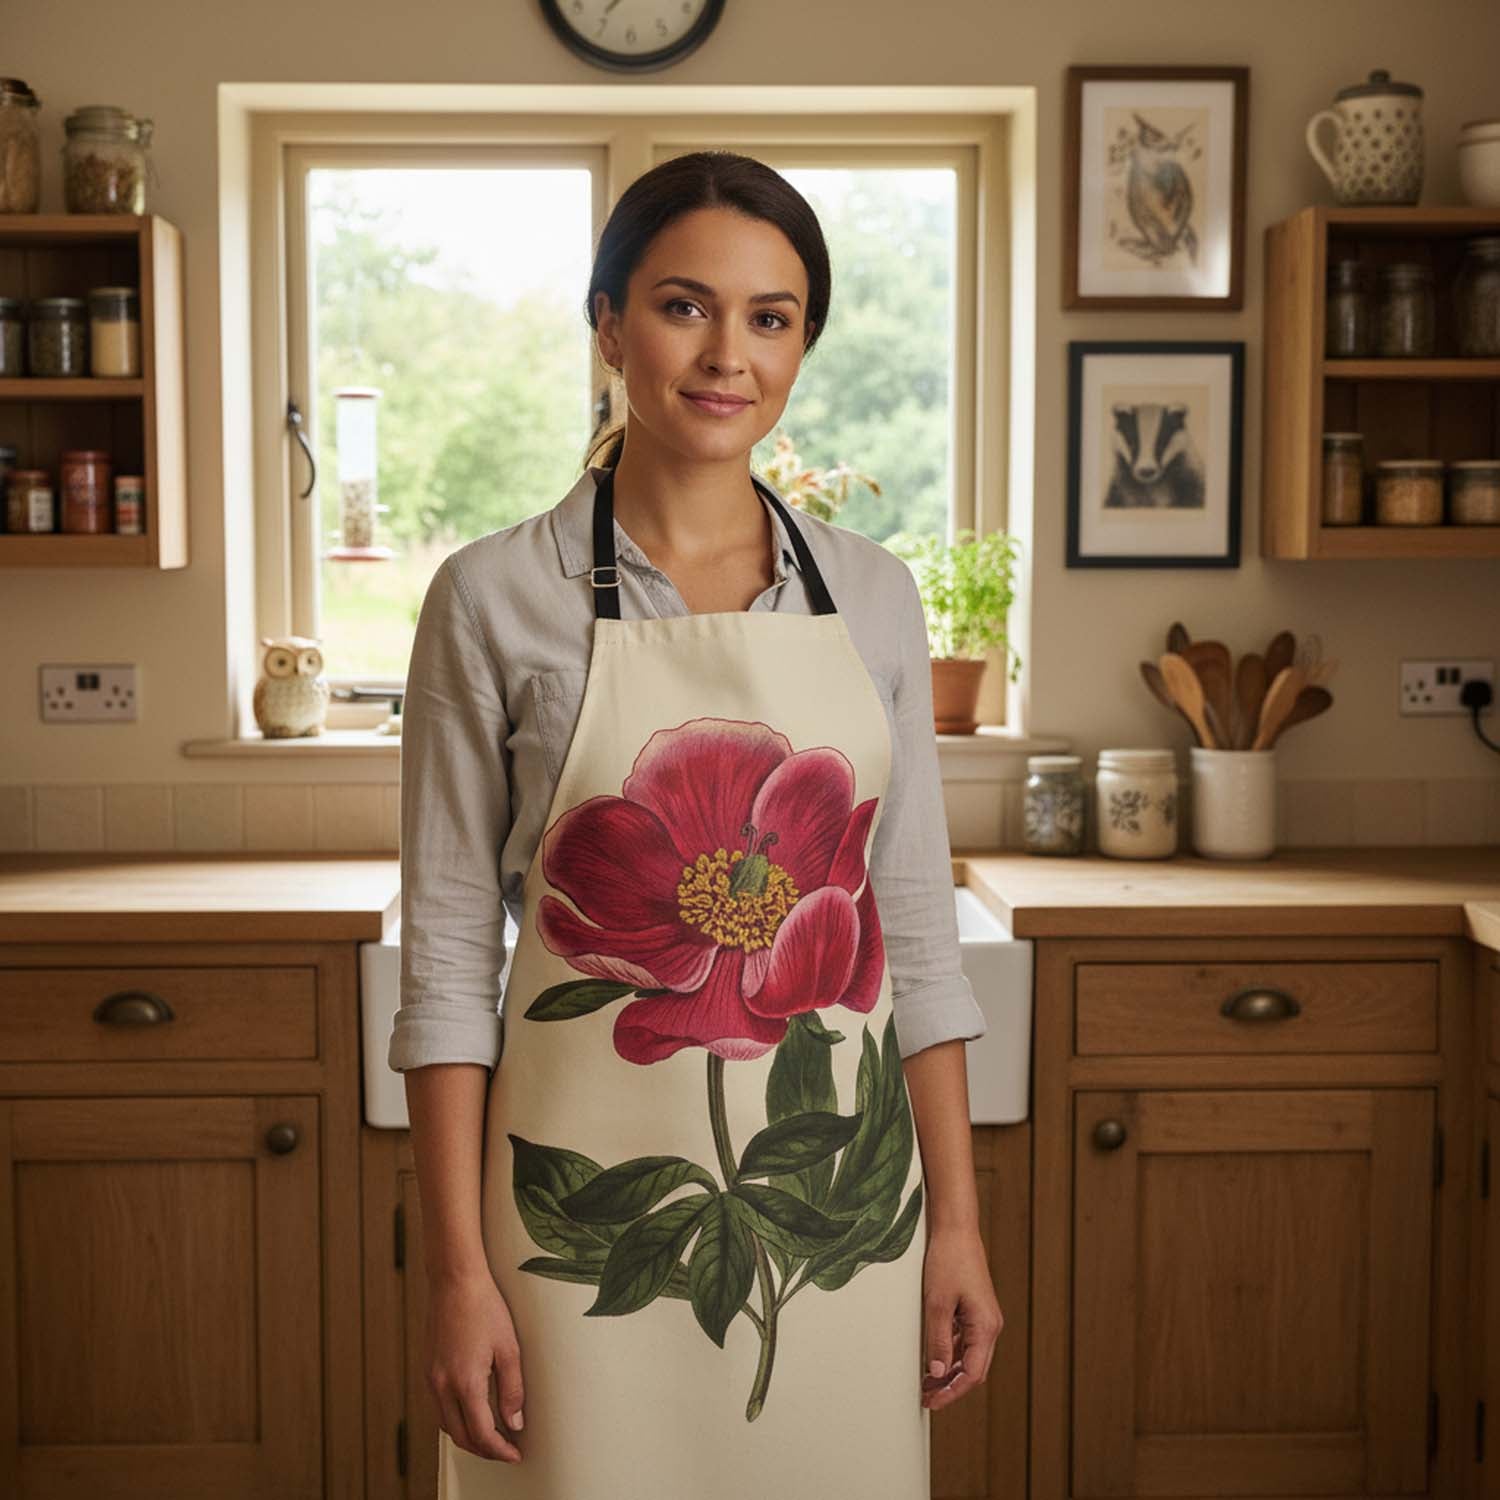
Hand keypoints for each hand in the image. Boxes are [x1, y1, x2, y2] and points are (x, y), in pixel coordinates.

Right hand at [426, 1268, 525, 1462]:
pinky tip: (471, 1413)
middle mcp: (442, 1386)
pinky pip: (439, 1408)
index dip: (499, 1450)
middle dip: (484, 1449)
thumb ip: (512, 1389)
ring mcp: (431, 1378)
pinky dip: (455, 1419)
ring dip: (468, 1437)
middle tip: (506, 1450)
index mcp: (465, 1383)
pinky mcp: (428, 1370)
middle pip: (461, 1436)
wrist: (454, 1281)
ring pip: (447, 1425)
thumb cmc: (484, 1307)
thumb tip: (514, 1422)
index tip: (514, 1454)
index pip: (481, 1434)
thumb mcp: (509, 1348)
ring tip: (492, 1435)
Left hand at [920, 1224, 1002, 1411]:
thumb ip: (938, 1340)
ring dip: (949, 1371)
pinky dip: (950, 1353)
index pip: (972, 1374)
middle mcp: (990, 1325)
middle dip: (950, 1386)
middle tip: (926, 1397)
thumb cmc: (947, 1261)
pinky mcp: (975, 1309)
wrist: (956, 1229)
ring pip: (969, 1356)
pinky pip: (965, 1340)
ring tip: (926, 1383)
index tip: (932, 1403)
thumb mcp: (937, 1303)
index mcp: (986, 1327)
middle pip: (974, 1369)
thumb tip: (936, 1373)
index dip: (952, 1392)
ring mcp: (984, 1317)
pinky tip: (933, 1358)